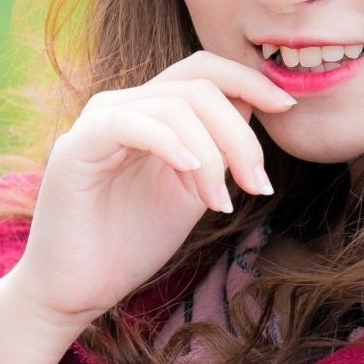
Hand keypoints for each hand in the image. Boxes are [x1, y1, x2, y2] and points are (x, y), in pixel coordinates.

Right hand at [0, 51, 296, 362]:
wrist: (77, 291)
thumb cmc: (129, 244)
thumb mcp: (191, 191)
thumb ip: (218, 152)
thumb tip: (254, 110)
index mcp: (149, 113)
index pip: (203, 72)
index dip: (249, 81)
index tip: (287, 108)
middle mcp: (122, 107)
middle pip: (198, 85)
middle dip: (240, 133)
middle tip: (257, 184)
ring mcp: (97, 122)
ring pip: (175, 106)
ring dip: (212, 155)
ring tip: (219, 202)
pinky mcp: (76, 148)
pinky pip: (131, 122)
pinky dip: (170, 143)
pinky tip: (190, 173)